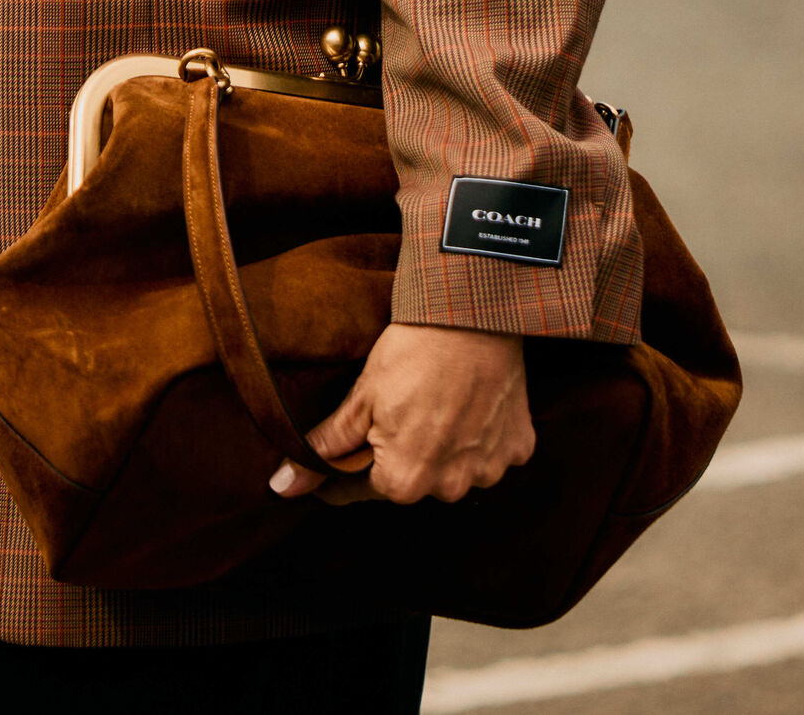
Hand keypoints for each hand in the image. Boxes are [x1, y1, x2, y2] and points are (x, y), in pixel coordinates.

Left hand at [268, 323, 534, 504]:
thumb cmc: (412, 354)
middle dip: (396, 455)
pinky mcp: (518, 447)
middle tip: (394, 412)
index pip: (361, 490)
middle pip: (410, 481)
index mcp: (404, 481)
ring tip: (432, 406)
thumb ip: (326, 448)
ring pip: (451, 470)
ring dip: (439, 449)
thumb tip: (285, 486)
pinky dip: (476, 437)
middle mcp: (450, 487)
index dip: (346, 467)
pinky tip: (466, 406)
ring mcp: (489, 469)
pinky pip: (488, 454)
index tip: (344, 448)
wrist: (473, 314)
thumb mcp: (360, 399)